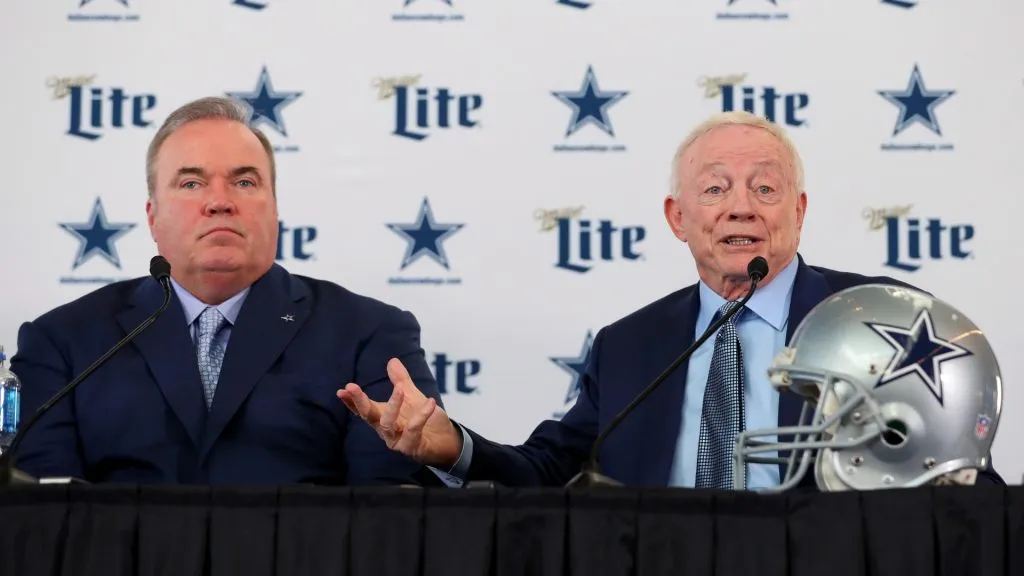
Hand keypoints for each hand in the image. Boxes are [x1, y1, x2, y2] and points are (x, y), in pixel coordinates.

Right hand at [337, 357, 462, 468]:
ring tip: (401, 390)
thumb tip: (392, 360)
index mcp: (383, 418)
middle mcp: (386, 432)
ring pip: (388, 424)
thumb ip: (401, 381)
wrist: (446, 441)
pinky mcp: (412, 448)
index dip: (352, 401)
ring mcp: (397, 442)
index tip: (341, 390)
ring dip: (393, 405)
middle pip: (369, 416)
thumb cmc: (426, 422)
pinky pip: (413, 430)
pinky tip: (430, 402)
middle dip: (360, 401)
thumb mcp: (413, 398)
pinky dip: (421, 415)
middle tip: (351, 387)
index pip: (364, 409)